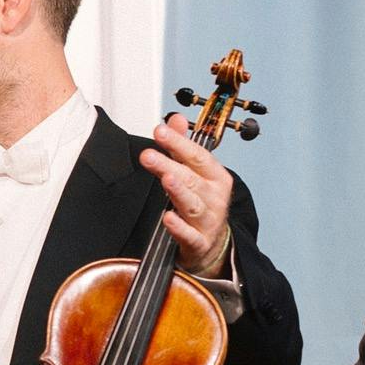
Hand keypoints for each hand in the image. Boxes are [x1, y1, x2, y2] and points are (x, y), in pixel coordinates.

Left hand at [140, 120, 238, 275]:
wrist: (213, 244)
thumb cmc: (203, 204)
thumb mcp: (197, 173)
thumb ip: (183, 146)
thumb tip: (176, 119)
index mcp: (216, 177)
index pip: (197, 156)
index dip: (179, 143)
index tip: (160, 131)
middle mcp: (214, 197)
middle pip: (191, 179)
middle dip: (169, 165)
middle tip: (148, 155)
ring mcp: (208, 221)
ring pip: (192, 204)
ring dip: (179, 191)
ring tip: (166, 179)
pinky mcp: (199, 243)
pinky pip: (189, 235)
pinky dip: (179, 228)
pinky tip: (168, 218)